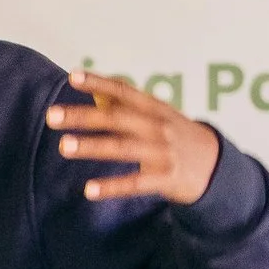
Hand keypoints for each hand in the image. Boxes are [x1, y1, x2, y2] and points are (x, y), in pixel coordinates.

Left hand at [46, 71, 220, 205]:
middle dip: (83, 116)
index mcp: (155, 109)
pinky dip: (111, 187)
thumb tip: (95, 90)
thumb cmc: (177, 136)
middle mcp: (158, 128)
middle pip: (117, 119)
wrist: (217, 166)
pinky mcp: (166, 179)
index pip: (124, 92)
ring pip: (123, 148)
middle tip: (52, 115)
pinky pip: (135, 184)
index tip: (73, 78)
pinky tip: (88, 190)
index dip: (99, 83)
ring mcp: (163, 154)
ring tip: (63, 146)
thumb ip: (128, 106)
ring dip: (92, 147)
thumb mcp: (159, 116)